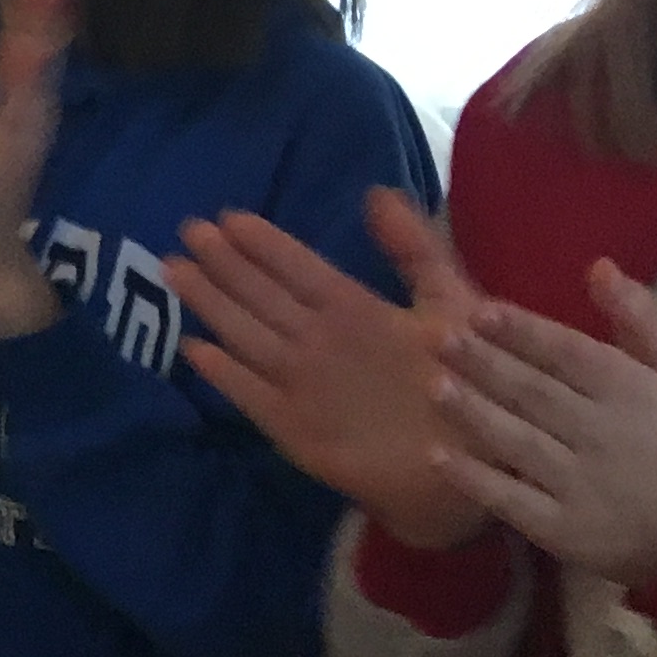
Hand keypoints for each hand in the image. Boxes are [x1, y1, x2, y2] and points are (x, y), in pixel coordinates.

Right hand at [172, 191, 489, 549]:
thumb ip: (414, 248)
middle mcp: (320, 343)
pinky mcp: (298, 430)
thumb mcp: (451, 299)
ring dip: (212, 304)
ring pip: (247, 335)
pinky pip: (251, 396)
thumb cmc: (473, 379)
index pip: (298, 267)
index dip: (264, 242)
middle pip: (261, 296)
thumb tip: (374, 193)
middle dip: (224, 263)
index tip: (228, 215)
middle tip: (187, 229)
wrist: (480, 463)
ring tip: (176, 268)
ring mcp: (304, 385)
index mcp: (353, 309)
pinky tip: (194, 349)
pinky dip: (224, 374)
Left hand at [434, 261, 656, 587]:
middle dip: (486, 365)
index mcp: (630, 390)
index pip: (571, 355)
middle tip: (438, 336)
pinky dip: (475, 480)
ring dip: (475, 414)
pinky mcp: (562, 528)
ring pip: (520, 444)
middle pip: (537, 394)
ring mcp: (581, 485)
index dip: (525, 332)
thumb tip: (598, 266)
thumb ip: (637, 315)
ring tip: (432, 385)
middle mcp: (605, 435)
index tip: (480, 310)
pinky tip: (437, 455)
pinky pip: (512, 500)